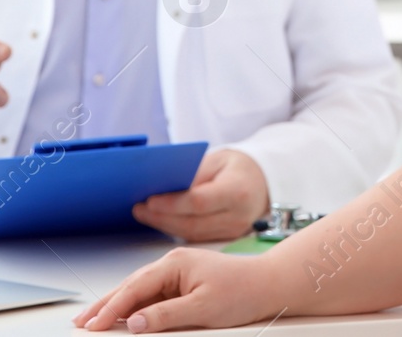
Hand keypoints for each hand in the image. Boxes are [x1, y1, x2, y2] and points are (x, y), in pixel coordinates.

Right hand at [73, 246, 285, 331]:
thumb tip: (134, 323)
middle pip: (130, 286)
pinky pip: (151, 296)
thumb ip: (166, 315)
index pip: (134, 288)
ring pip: (138, 291)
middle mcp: (172, 264)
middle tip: (80, 322)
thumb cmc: (242, 291)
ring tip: (93, 320)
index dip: (110, 308)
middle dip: (104, 305)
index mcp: (174, 263)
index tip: (92, 325)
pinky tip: (123, 318)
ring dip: (116, 306)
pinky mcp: (182, 283)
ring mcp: (176, 273)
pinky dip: (134, 307)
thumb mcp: (203, 308)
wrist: (268, 284)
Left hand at [131, 148, 268, 241]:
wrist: (262, 183)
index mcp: (237, 192)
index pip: (199, 202)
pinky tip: (160, 221)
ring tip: (144, 214)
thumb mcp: (217, 160)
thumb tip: (161, 185)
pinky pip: (196, 237)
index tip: (149, 199)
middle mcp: (237, 217)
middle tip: (139, 209)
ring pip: (191, 235)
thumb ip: (192, 174)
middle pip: (192, 223)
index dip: (172, 203)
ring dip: (164, 226)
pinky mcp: (226, 240)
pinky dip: (175, 230)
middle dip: (161, 217)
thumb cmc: (237, 167)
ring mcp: (233, 232)